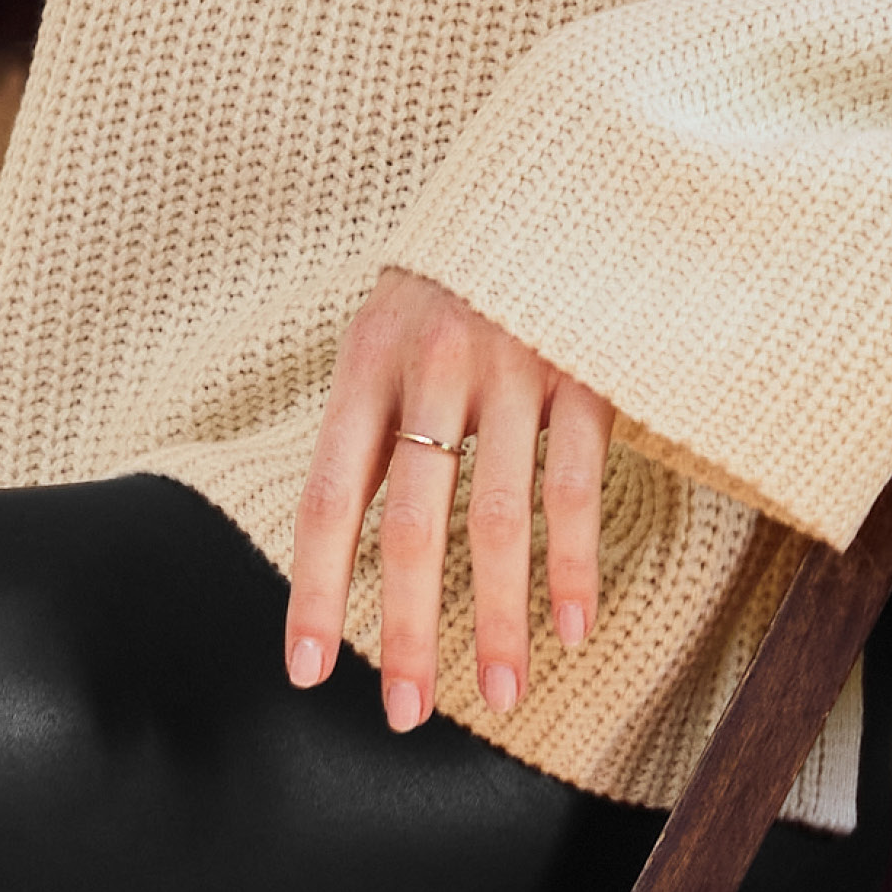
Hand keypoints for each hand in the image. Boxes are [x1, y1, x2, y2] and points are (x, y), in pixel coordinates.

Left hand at [285, 267, 615, 730]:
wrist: (549, 176)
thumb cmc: (452, 279)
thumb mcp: (388, 329)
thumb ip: (372, 421)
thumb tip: (340, 542)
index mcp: (367, 362)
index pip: (330, 495)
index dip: (316, 587)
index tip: (307, 670)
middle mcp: (434, 367)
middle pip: (415, 522)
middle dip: (408, 629)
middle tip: (406, 715)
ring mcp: (514, 369)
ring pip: (499, 517)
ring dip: (500, 619)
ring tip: (501, 696)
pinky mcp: (584, 371)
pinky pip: (573, 484)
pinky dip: (573, 564)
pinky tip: (571, 629)